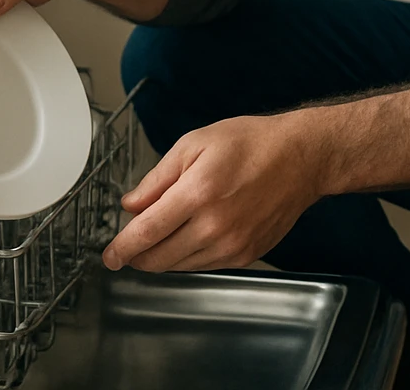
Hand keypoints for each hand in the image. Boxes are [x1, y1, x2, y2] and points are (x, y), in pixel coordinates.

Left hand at [101, 112, 329, 272]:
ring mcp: (232, 244)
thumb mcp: (194, 145)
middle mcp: (214, 225)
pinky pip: (204, 265)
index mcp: (197, 193)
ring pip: (180, 266)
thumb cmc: (249, 144)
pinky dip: (188, 257)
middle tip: (130, 245)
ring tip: (162, 233)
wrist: (300, 158)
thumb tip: (131, 205)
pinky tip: (190, 236)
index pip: (146, 232)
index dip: (121, 249)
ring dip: (162, 257)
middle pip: (159, 257)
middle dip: (137, 256)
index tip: (109, 257)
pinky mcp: (246, 255)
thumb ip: (157, 179)